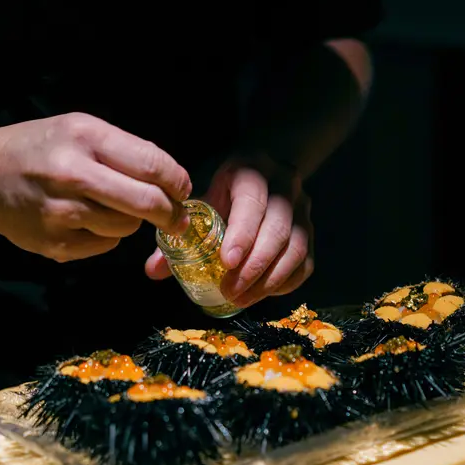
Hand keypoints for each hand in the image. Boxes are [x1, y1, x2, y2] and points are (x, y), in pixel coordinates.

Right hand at [0, 112, 190, 261]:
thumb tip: (173, 180)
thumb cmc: (41, 148)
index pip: (152, 165)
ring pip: (128, 226)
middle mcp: (74, 174)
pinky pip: (106, 244)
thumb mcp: (81, 129)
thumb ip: (125, 150)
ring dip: (133, 221)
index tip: (182, 190)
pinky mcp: (56, 244)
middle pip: (147, 202)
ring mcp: (63, 213)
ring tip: (113, 207)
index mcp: (85, 138)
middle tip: (175, 216)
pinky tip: (87, 220)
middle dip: (171, 212)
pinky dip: (107, 234)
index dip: (178, 182)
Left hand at [146, 154, 313, 307]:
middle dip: (253, 267)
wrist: (268, 166)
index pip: (252, 203)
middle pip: (278, 230)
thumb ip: (182, 231)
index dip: (242, 235)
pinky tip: (264, 293)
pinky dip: (286, 282)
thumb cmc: (228, 186)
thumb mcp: (205, 196)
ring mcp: (302, 210)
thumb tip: (154, 270)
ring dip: (269, 280)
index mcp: (250, 173)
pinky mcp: (310, 231)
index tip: (227, 263)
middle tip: (230, 291)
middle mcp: (283, 188)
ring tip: (243, 298)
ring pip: (296, 248)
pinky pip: (305, 262)